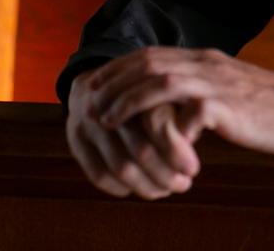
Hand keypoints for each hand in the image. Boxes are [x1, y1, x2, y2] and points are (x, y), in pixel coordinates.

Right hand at [66, 68, 199, 199]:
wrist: (99, 84)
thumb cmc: (145, 95)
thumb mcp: (164, 95)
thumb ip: (180, 110)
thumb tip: (198, 133)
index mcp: (136, 88)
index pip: (158, 128)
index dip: (176, 152)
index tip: (193, 169)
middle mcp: (111, 103)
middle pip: (141, 151)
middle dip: (165, 174)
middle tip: (184, 184)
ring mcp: (89, 122)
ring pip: (120, 167)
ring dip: (146, 186)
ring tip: (165, 190)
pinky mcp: (75, 139)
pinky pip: (98, 174)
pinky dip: (119, 187)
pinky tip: (135, 189)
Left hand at [89, 46, 273, 156]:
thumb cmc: (263, 109)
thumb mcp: (223, 90)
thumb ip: (196, 89)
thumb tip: (164, 103)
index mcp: (203, 59)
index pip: (151, 53)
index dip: (119, 68)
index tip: (96, 85)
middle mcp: (205, 64)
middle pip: (149, 62)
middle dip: (114, 82)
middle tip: (91, 103)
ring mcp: (216, 83)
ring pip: (160, 81)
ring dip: (127, 101)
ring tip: (107, 121)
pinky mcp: (227, 106)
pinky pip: (186, 115)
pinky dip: (166, 131)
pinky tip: (156, 146)